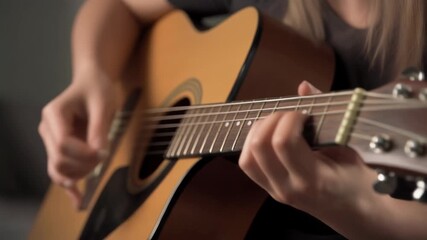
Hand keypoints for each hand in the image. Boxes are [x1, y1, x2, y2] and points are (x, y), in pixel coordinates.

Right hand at [38, 70, 122, 207]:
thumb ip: (99, 128)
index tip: (103, 150)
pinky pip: (59, 173)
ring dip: (79, 174)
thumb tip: (98, 153)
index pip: (63, 145)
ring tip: (97, 166)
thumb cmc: (97, 90)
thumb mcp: (103, 104)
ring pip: (57, 170)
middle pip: (59, 160)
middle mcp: (47, 130)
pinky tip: (78, 200)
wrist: (92, 85)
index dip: (84, 154)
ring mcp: (51, 142)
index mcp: (54, 115)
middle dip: (84, 164)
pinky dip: (69, 187)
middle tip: (104, 155)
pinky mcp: (59, 151)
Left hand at [238, 81, 376, 217]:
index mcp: (313, 180)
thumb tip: (304, 86)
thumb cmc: (356, 180)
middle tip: (289, 114)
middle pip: (259, 147)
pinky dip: (253, 143)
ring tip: (278, 123)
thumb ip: (325, 117)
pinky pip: (248, 164)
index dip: (290, 118)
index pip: (283, 143)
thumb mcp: (349, 149)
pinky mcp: (268, 189)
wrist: (352, 211)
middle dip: (272, 120)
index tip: (304, 112)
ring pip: (248, 157)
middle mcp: (288, 188)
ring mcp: (275, 191)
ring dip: (258, 131)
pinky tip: (270, 135)